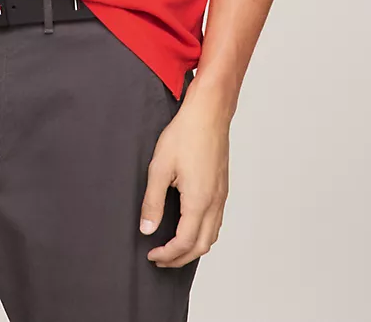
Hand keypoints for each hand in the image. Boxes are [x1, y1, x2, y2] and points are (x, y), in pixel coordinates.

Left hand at [139, 88, 230, 267]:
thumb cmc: (185, 134)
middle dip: (180, 258)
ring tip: (173, 247)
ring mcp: (221, 195)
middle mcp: (214, 202)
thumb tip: (147, 229)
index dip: (167, 254)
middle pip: (202, 246)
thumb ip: (153, 201)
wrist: (209, 113)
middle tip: (160, 258)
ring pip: (212, 235)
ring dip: (193, 247)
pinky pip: (216, 221)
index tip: (152, 255)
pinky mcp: (222, 187)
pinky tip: (189, 225)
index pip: (184, 242)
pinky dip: (203, 233)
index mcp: (199, 201)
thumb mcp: (160, 167)